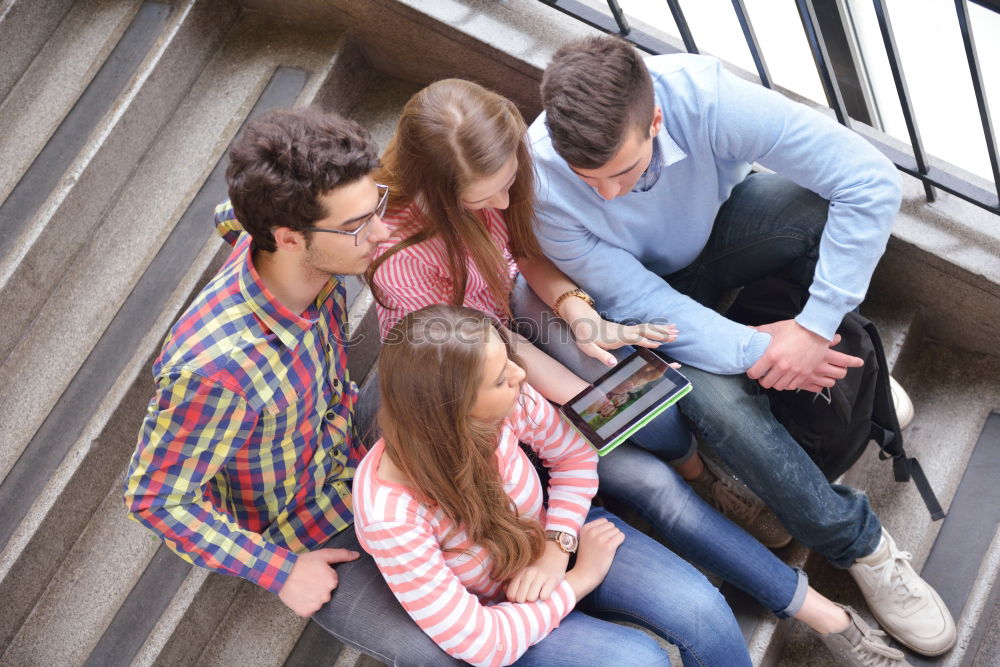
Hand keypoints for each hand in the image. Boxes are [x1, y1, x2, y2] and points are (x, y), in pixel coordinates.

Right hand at [277, 547, 359, 616]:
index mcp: (332, 581)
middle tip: (309, 580)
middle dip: (319, 588)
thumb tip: (357, 555)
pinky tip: (300, 595)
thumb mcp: (323, 555)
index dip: (325, 577)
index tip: (316, 573)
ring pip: (318, 602)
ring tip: (303, 587)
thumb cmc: (303, 562)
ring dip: (313, 597)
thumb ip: (342, 555)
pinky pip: (309, 610)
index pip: (333, 582)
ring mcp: (315, 605)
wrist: (281, 572)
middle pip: (326, 594)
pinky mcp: (306, 612)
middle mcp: (326, 595)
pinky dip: (305, 604)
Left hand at [506, 540, 569, 602]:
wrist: (554, 554)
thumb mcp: (522, 571)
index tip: (521, 597)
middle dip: (525, 600)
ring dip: (535, 599)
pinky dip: (545, 596)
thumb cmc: (536, 567)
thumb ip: (511, 581)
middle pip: (520, 598)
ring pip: (531, 598)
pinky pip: (544, 596)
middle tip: (530, 595)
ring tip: (537, 593)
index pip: (511, 594)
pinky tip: (545, 591)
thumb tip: (504, 590)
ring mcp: (540, 576)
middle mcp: (528, 574)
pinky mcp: (552, 579)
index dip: (515, 599)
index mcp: (519, 573)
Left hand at [561, 298, 676, 366]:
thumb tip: (613, 363)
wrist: (582, 320)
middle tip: (677, 335)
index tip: (661, 344)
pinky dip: (656, 328)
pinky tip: (663, 329)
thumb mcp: (588, 348)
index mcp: (618, 337)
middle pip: (647, 331)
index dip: (647, 341)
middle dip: (662, 333)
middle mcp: (625, 331)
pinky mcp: (627, 329)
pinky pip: (645, 328)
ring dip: (662, 329)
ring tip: (677, 330)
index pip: (636, 339)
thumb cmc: (584, 336)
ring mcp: (627, 329)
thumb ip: (601, 356)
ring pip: (648, 328)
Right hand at [564, 518, 623, 599]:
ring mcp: (600, 538)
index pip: (604, 521)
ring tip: (608, 549)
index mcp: (585, 528)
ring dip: (615, 539)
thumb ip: (592, 529)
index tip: (601, 540)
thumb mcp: (584, 539)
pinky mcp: (608, 546)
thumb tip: (608, 522)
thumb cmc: (587, 558)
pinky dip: (620, 541)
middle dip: (611, 534)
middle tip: (605, 546)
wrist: (584, 575)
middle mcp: (592, 531)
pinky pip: (621, 536)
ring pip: (617, 530)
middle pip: (611, 525)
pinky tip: (614, 549)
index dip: (605, 530)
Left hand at [747, 320, 861, 390]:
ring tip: (775, 376)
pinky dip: (787, 383)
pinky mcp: (804, 374)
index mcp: (772, 355)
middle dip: (762, 379)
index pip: (754, 373)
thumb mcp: (775, 328)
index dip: (752, 373)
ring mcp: (794, 371)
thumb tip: (747, 329)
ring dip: (775, 382)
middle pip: (766, 383)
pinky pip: (792, 386)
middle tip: (763, 375)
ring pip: (779, 386)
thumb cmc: (796, 328)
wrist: (817, 330)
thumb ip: (759, 331)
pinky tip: (786, 377)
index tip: (753, 371)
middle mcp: (782, 366)